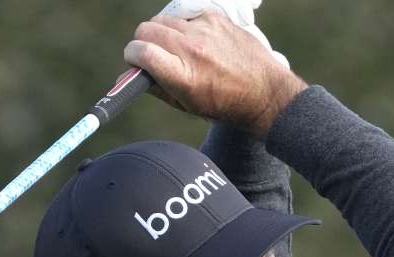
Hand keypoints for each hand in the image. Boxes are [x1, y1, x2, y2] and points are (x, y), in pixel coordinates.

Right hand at [123, 11, 306, 137]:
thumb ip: (156, 87)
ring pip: (162, 20)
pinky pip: (184, 14)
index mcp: (184, 76)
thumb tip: (130, 76)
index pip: (142, 52)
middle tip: (151, 55)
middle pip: (146, 30)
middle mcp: (193, 50)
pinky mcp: (215, 18)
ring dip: (161, 33)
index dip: (132, 56)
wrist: (263, 91)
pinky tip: (192, 40)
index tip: (135, 61)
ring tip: (173, 48)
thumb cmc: (223, 103)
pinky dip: (182, 26)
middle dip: (142, 43)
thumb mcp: (186, 105)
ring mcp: (205, 30)